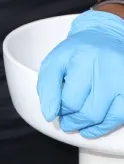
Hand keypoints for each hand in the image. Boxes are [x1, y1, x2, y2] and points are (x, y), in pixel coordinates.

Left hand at [37, 9, 123, 137]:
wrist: (108, 37)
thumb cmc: (80, 51)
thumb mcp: (57, 59)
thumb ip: (47, 84)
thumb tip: (49, 114)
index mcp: (84, 58)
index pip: (69, 99)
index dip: (60, 110)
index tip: (56, 111)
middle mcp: (107, 69)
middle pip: (87, 112)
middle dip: (73, 120)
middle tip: (66, 121)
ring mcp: (123, 81)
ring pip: (104, 118)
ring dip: (88, 126)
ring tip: (78, 124)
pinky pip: (119, 118)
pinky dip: (104, 126)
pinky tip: (94, 126)